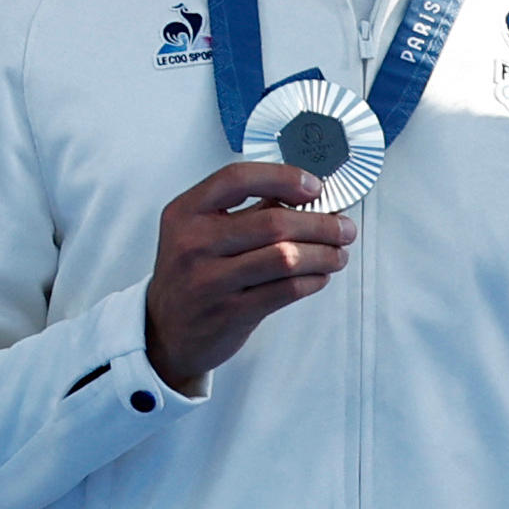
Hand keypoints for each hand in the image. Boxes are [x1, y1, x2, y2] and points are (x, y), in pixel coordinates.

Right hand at [143, 162, 356, 390]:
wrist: (166, 330)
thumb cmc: (192, 274)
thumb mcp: (201, 232)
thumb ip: (247, 210)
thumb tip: (308, 195)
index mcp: (186, 212)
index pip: (237, 178)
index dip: (283, 177)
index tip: (314, 187)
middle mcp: (194, 243)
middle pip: (273, 222)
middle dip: (321, 223)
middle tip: (343, 226)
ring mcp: (211, 280)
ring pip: (285, 257)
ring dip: (323, 253)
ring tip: (338, 253)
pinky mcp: (230, 312)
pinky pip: (286, 290)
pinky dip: (313, 280)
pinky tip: (319, 275)